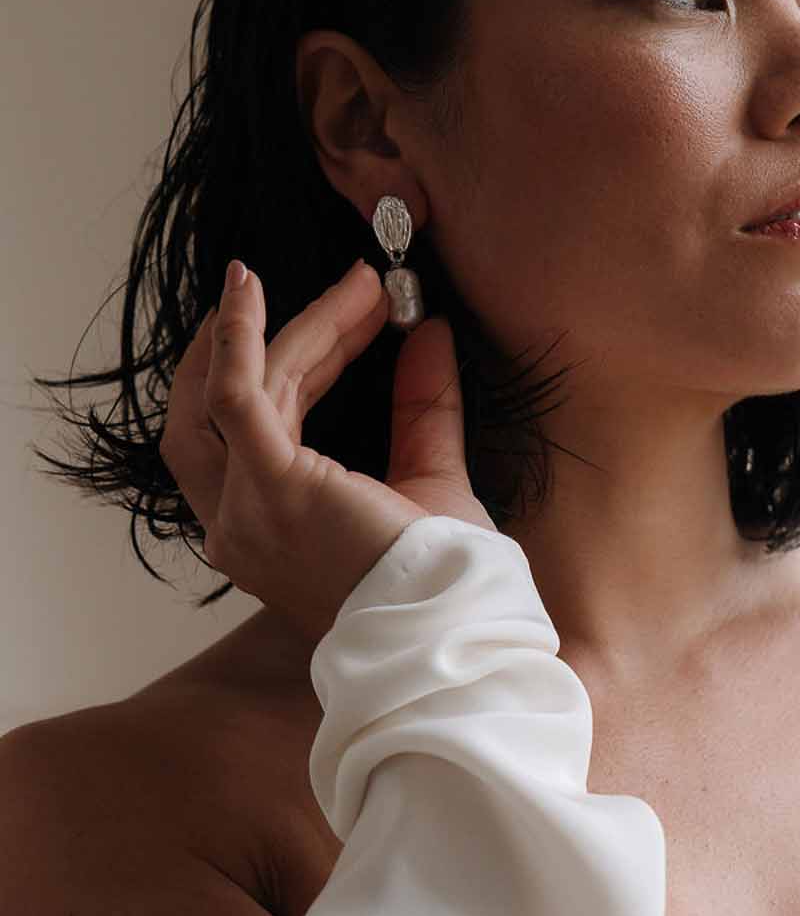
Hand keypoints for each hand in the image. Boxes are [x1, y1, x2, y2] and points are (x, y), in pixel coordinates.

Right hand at [160, 257, 496, 648]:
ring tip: (349, 286)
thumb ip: (421, 410)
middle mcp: (238, 523)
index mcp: (266, 530)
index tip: (360, 318)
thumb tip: (430, 334)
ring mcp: (246, 508)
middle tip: (355, 291)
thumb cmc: (442, 582)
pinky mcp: (271, 487)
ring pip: (237, 390)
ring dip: (292, 330)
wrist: (454, 630)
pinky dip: (239, 336)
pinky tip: (248, 287)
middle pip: (227, 405)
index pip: (258, 428)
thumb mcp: (432, 480)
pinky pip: (235, 394)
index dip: (305, 364)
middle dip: (288, 340)